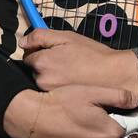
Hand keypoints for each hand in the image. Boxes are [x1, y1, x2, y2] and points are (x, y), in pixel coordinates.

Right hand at [4, 85, 137, 137]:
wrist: (33, 120)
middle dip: (131, 129)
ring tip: (112, 127)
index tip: (136, 106)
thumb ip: (119, 96)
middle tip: (124, 116)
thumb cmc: (61, 103)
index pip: (136, 125)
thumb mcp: (92, 92)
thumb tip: (136, 100)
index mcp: (111, 133)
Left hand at [21, 28, 137, 97]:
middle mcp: (41, 79)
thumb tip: (22, 42)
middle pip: (33, 69)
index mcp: (42, 61)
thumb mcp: (68, 37)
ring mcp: (49, 93)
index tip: (54, 52)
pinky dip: (56, 86)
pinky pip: (50, 91)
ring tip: (69, 73)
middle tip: (64, 62)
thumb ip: (41, 36)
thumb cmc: (93, 54)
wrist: (114, 75)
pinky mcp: (58, 101)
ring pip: (41, 80)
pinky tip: (70, 82)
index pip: (28, 55)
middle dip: (44, 64)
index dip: (40, 51)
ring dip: (50, 76)